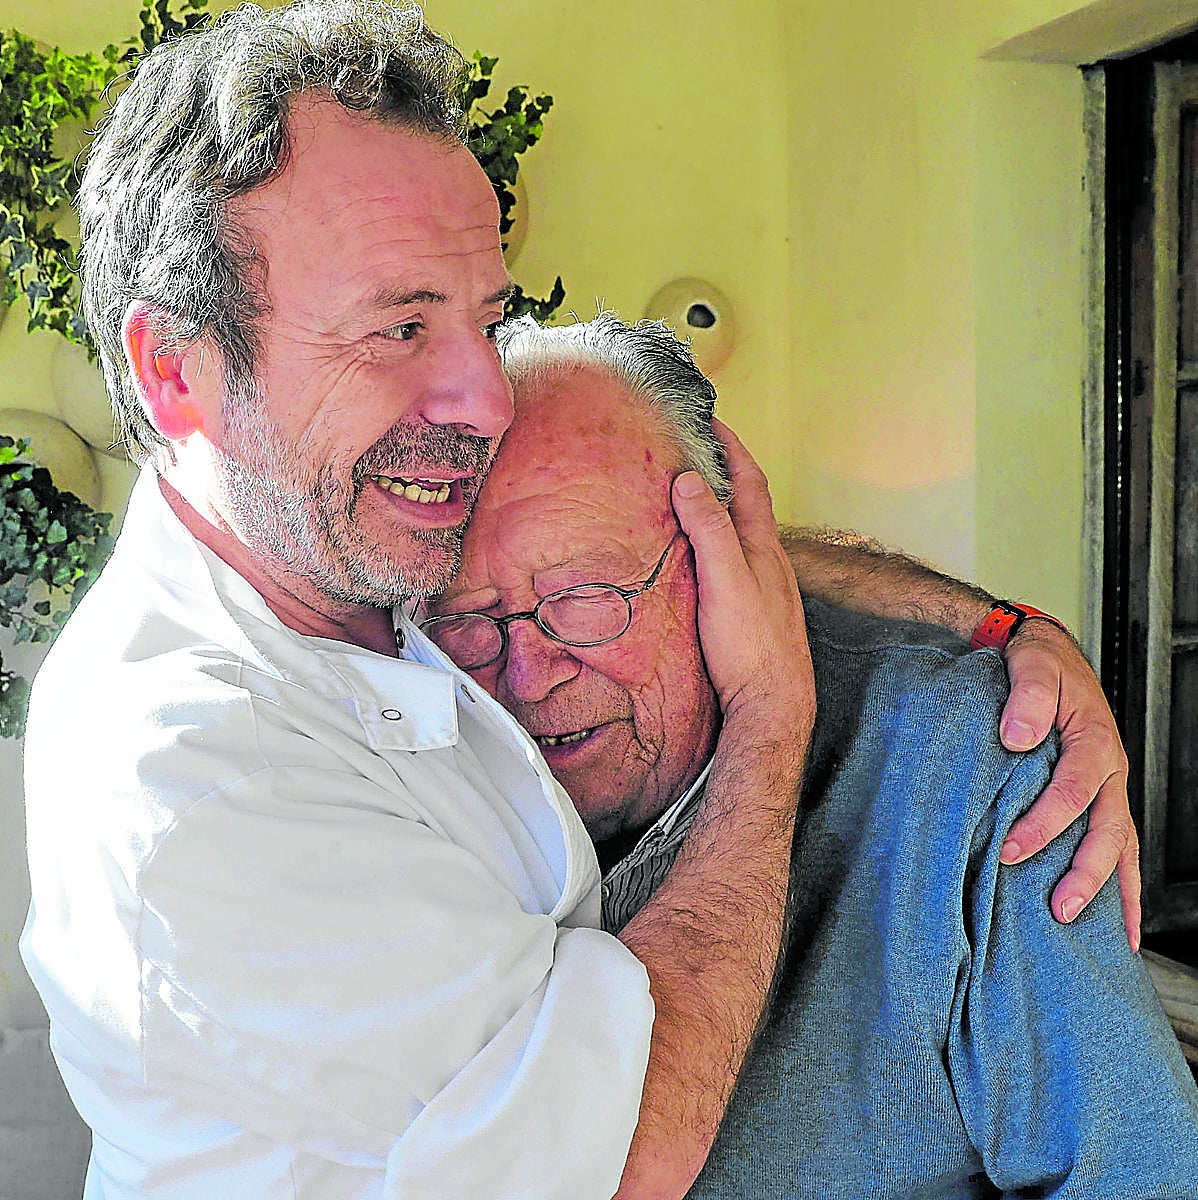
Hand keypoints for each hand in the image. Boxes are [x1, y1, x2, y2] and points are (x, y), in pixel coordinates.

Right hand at [671, 420, 814, 747]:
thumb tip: (690, 479)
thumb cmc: (752, 649)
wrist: (773, 710)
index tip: (711, 419)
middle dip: (724, 472)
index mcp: (762, 547)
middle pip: (748, 504)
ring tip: (691, 499)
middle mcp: (769, 562)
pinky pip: (735, 564)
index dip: (731, 447)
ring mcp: (765, 589)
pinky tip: (702, 561)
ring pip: (742, 536)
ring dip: (720, 511)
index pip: (749, 481)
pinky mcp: (755, 613)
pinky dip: (718, 545)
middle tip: (695, 451)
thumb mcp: (726, 582)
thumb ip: (709, 531)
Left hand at [996, 620, 1139, 950]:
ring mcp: (1109, 787)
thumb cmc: (1038, 663)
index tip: (1010, 850)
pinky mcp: (1098, 798)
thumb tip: (1018, 738)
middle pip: (1107, 831)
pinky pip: (1117, 845)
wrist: (1046, 654)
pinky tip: (1121, 924)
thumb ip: (1027, 697)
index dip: (1045, 824)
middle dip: (1086, 874)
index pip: (1074, 791)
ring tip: (1101, 935)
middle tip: (1059, 908)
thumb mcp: (1031, 665)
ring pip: (1120, 846)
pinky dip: (1122, 885)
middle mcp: (1110, 770)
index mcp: (1094, 741)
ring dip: (1110, 890)